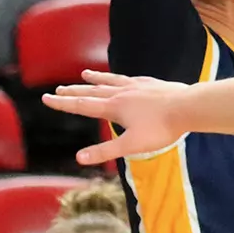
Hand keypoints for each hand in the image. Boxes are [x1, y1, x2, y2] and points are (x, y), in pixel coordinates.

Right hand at [42, 71, 190, 163]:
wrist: (187, 107)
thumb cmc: (160, 129)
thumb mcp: (131, 145)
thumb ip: (105, 151)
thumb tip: (79, 158)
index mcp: (113, 107)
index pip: (82, 105)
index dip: (62, 103)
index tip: (46, 97)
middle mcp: (121, 93)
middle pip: (91, 91)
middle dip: (73, 91)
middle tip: (57, 89)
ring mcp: (135, 86)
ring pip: (109, 81)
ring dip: (94, 79)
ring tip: (83, 74)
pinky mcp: (149, 83)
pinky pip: (127, 79)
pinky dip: (118, 78)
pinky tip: (121, 79)